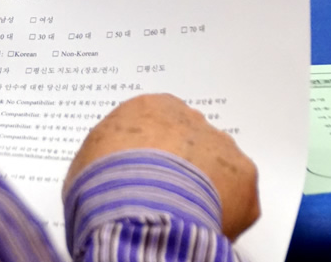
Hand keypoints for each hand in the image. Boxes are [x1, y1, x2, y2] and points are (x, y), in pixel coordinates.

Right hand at [64, 93, 259, 240]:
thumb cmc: (104, 182)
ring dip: (205, 186)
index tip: (146, 169)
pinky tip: (200, 223)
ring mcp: (221, 147)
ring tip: (182, 213)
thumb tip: (108, 170)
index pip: (158, 123)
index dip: (153, 150)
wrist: (134, 209)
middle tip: (164, 194)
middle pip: (191, 141)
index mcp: (151, 107)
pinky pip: (238, 197)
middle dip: (182, 165)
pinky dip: (224, 211)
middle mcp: (190, 119)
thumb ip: (107, 153)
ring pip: (218, 166)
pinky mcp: (243, 179)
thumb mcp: (88, 159)